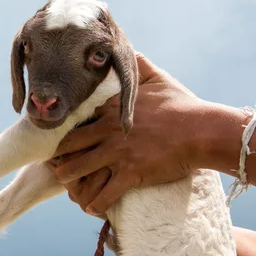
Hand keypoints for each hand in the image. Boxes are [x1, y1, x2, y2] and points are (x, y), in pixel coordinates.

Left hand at [49, 53, 209, 215]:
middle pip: (68, 146)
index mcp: (110, 110)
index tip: (56, 141)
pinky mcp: (131, 173)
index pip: (75, 121)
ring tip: (67, 187)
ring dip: (70, 181)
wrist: (202, 130)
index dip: (63, 132)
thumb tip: (130, 47)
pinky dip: (96, 203)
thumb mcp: (157, 77)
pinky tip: (91, 207)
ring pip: (79, 169)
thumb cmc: (181, 104)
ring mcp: (118, 152)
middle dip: (58, 158)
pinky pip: (106, 193)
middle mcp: (108, 131)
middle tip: (53, 166)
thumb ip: (138, 63)